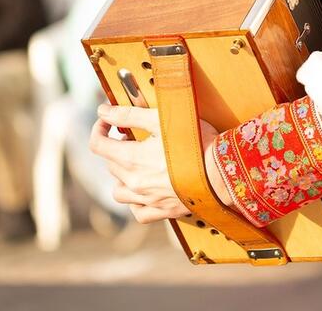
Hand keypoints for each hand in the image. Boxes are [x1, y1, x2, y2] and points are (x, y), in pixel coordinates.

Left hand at [89, 105, 219, 223]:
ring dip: (122, 175)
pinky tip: (144, 190)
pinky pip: (138, 212)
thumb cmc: (195, 142)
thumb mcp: (161, 119)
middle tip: (133, 136)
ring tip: (138, 163)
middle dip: (116, 147)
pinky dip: (135, 201)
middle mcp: (135, 183)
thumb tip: (102, 110)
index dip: (99, 128)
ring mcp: (148, 200)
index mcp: (131, 159)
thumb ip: (129, 114)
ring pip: (119, 191)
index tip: (108, 120)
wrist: (223, 171)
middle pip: (110, 164)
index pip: (97, 145)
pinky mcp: (162, 211)